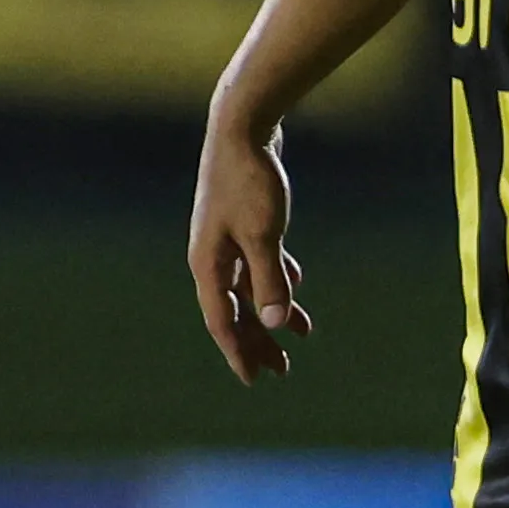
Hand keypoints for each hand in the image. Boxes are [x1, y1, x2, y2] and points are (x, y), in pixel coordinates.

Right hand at [188, 123, 310, 382]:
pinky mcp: (242, 221)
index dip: (238, 352)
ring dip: (273, 310)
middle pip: (236, 310)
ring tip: (300, 333)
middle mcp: (212, 256)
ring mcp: (226, 238)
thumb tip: (274, 323)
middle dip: (259, 340)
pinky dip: (276, 277)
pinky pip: (258, 262)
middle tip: (282, 370)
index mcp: (208, 264)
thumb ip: (269, 280)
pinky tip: (297, 283)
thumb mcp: (265, 235)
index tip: (253, 380)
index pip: (222, 321)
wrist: (242, 127)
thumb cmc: (250, 180)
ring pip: (250, 286)